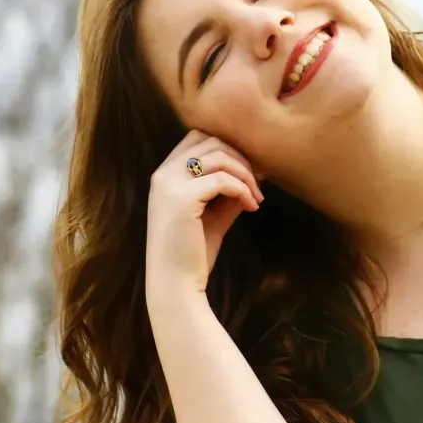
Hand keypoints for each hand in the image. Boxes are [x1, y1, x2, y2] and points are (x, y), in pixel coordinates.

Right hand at [144, 131, 264, 309]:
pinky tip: (251, 207)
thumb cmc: (193, 252)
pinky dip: (243, 190)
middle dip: (241, 158)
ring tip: (256, 198)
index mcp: (165, 174)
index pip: (198, 138)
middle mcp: (163, 174)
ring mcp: (169, 184)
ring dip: (245, 174)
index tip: (250, 171)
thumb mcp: (214, 213)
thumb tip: (254, 172)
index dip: (229, 149)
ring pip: (219, 156)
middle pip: (210, 140)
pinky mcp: (181, 199)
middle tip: (259, 182)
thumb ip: (229, 190)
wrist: (176, 285)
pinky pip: (222, 179)